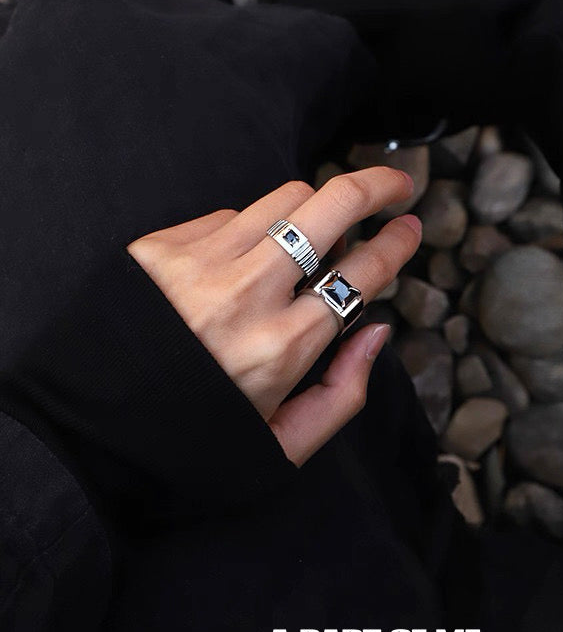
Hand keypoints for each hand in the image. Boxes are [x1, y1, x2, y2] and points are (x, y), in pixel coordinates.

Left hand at [127, 167, 420, 466]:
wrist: (84, 433)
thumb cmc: (187, 445)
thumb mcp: (280, 448)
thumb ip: (343, 394)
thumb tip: (379, 330)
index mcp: (282, 348)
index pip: (362, 271)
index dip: (398, 242)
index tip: (410, 226)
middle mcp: (245, 294)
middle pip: (330, 205)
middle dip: (375, 185)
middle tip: (396, 184)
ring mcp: (198, 262)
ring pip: (283, 198)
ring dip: (314, 206)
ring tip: (319, 228)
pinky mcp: (158, 247)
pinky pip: (227, 216)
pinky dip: (251, 231)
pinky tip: (243, 263)